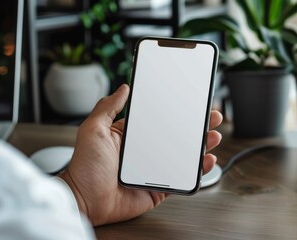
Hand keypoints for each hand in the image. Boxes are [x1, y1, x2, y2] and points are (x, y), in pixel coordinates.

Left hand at [59, 84, 222, 225]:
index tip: (191, 102)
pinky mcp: (158, 188)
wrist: (84, 201)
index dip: (177, 112)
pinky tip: (206, 160)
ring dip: (201, 146)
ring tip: (213, 136)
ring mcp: (153, 170)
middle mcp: (145, 152)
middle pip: (176, 137)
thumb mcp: (93, 129)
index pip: (160, 120)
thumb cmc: (83, 167)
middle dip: (196, 126)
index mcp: (131, 137)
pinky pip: (182, 179)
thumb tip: (122, 88)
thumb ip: (107, 107)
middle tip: (210, 117)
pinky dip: (197, 171)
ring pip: (183, 156)